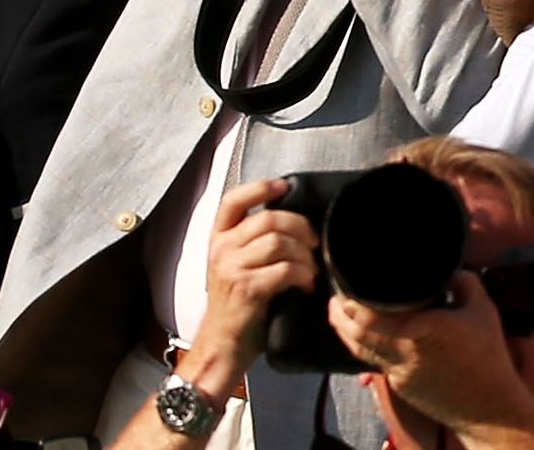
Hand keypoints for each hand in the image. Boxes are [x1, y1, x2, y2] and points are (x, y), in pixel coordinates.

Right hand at [181, 182, 324, 397]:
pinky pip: (285, 268)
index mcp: (219, 241)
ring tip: (310, 269)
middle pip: (271, 219)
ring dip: (305, 254)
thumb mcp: (238, 268)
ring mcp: (230, 269)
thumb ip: (255, 243)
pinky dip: (303, 275)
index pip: (233, 201)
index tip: (284, 187)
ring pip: (280, 241)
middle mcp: (221, 250)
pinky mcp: (245, 288)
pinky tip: (305, 285)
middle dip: (302, 228)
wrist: (222, 347)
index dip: (260, 188)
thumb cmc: (238, 308)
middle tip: (314, 244)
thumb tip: (296, 222)